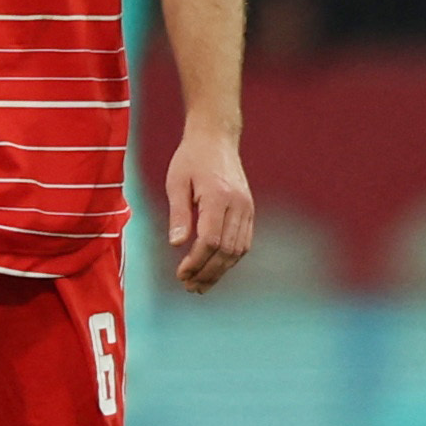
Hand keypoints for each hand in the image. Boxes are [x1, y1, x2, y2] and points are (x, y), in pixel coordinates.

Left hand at [164, 124, 253, 293]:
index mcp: (218, 197)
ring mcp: (247, 208)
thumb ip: (178, 214)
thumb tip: (177, 244)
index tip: (181, 274)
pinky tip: (215, 267)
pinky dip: (230, 259)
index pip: (210, 241)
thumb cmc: (191, 158)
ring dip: (220, 271)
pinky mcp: (249, 210)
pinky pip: (244, 242)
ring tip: (201, 284)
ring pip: (238, 250)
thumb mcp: (176, 182)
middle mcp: (238, 205)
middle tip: (190, 287)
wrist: (216, 138)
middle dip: (208, 273)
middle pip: (227, 251)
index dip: (196, 263)